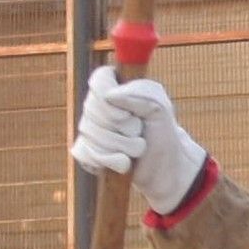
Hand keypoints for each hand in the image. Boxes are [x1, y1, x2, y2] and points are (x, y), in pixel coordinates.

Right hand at [71, 65, 205, 218]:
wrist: (163, 169)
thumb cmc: (162, 134)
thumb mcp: (161, 109)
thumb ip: (141, 94)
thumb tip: (109, 95)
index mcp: (116, 85)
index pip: (99, 79)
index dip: (112, 98)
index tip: (129, 113)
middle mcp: (98, 104)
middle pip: (94, 109)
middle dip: (123, 127)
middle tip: (140, 132)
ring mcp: (89, 127)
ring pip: (91, 134)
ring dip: (121, 146)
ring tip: (137, 149)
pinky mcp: (84, 150)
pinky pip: (84, 153)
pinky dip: (109, 161)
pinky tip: (123, 162)